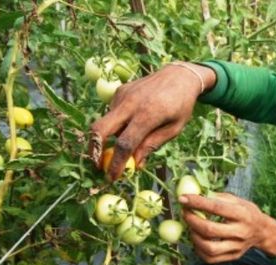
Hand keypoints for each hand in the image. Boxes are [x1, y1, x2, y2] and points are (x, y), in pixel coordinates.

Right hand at [89, 62, 215, 180]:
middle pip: (100, 129)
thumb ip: (152, 145)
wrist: (180, 75)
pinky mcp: (120, 91)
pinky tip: (134, 121)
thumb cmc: (181, 105)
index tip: (112, 177)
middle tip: (98, 165)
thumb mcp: (174, 129)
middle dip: (94, 150)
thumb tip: (136, 164)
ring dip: (113, 137)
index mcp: (148, 114)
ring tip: (131, 138)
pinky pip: (113, 113)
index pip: (125, 144)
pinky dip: (119, 124)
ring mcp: (122, 95)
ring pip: (107, 123)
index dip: (116, 164)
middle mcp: (131, 103)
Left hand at [179, 193, 275, 263]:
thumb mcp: (237, 200)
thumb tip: (194, 193)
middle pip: (210, 230)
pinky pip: (210, 258)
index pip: (216, 207)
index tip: (183, 198)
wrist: (262, 231)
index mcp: (242, 213)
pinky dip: (198, 249)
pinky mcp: (232, 257)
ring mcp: (237, 247)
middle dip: (192, 220)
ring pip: (209, 247)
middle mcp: (240, 232)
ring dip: (193, 236)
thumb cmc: (246, 212)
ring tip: (190, 227)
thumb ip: (217, 198)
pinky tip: (197, 239)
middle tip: (185, 213)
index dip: (197, 202)